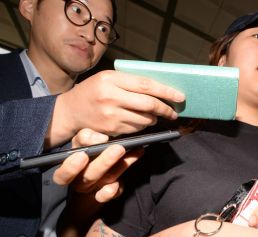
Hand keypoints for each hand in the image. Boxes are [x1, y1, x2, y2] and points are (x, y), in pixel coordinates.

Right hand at [47, 70, 184, 146]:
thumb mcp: (108, 78)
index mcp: (111, 80)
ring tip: (155, 115)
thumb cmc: (93, 91)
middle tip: (174, 111)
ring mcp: (111, 115)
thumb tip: (161, 89)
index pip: (146, 85)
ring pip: (145, 119)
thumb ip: (130, 81)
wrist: (71, 111)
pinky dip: (143, 126)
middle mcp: (110, 97)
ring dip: (154, 118)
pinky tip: (141, 121)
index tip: (180, 96)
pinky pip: (137, 129)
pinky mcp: (111, 130)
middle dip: (165, 109)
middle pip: (148, 104)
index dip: (166, 91)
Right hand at [53, 128, 141, 202]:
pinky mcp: (107, 194)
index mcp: (69, 169)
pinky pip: (113, 194)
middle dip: (105, 161)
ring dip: (121, 165)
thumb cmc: (87, 151)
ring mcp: (94, 189)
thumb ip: (86, 137)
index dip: (70, 168)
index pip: (62, 175)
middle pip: (89, 176)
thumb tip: (101, 139)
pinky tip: (124, 174)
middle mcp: (80, 182)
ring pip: (107, 179)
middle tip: (119, 148)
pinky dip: (117, 187)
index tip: (82, 155)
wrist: (96, 170)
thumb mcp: (82, 141)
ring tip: (133, 151)